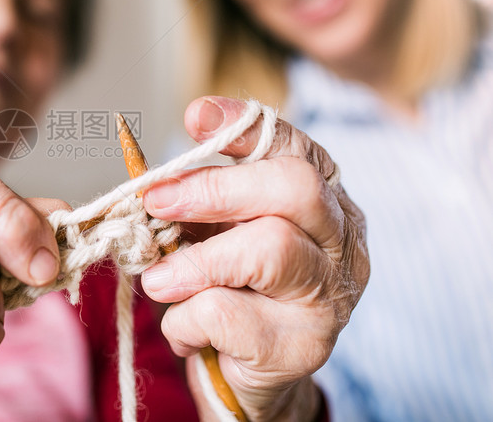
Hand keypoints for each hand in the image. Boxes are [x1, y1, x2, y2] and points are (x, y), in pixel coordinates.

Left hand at [140, 97, 368, 420]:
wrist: (247, 376)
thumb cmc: (230, 289)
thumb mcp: (212, 233)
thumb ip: (194, 202)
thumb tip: (152, 179)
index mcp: (321, 197)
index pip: (292, 146)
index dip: (244, 126)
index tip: (195, 116)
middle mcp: (340, 239)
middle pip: (294, 188)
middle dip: (214, 188)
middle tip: (156, 201)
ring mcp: (330, 294)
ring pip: (269, 249)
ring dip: (194, 263)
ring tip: (157, 280)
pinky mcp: (304, 346)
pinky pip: (232, 314)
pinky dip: (187, 320)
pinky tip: (184, 330)